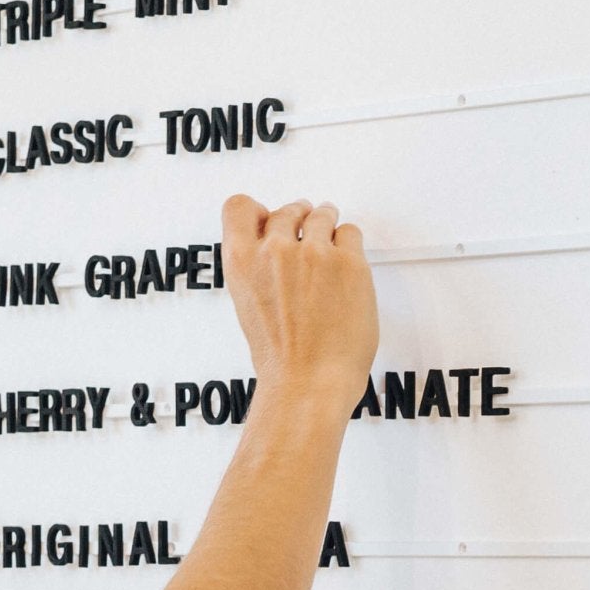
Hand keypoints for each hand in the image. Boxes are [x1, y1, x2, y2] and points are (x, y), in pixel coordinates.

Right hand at [221, 195, 377, 410]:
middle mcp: (276, 250)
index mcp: (242, 262)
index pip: (239, 207)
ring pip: (322, 215)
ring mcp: (314, 253)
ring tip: (331, 238)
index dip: (257, 210)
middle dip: (299, 218)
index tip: (268, 217)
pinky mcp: (349, 262)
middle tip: (309, 227)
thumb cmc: (280, 359)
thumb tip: (274, 254)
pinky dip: (350, 245)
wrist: (309, 383)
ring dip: (327, 224)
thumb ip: (258, 272)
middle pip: (287, 210)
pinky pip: (351, 233)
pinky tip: (347, 263)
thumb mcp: (249, 307)